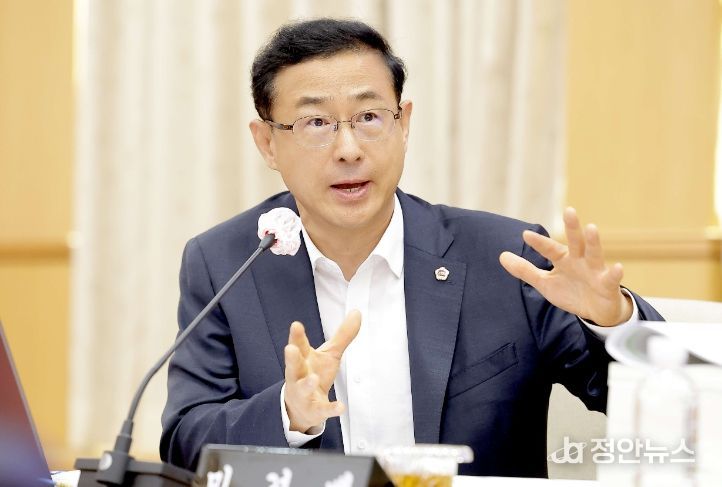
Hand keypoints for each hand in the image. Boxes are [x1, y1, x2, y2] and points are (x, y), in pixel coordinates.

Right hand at [284, 310, 360, 432]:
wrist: (302, 409)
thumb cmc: (314, 374)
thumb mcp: (330, 354)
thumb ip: (343, 335)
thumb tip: (357, 312)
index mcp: (303, 360)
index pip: (298, 345)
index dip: (297, 336)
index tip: (296, 325)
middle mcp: (299, 376)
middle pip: (293, 366)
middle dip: (291, 358)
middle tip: (290, 349)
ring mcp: (305, 394)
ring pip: (303, 389)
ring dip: (307, 384)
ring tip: (313, 378)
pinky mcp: (315, 410)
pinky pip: (322, 410)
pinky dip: (331, 409)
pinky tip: (340, 407)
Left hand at [499, 207, 632, 326]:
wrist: (596, 312)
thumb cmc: (571, 292)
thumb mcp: (545, 283)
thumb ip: (525, 270)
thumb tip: (502, 256)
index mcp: (564, 259)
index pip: (550, 249)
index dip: (539, 243)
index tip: (525, 235)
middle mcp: (580, 260)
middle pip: (576, 242)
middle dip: (572, 227)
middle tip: (568, 210)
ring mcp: (595, 271)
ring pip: (595, 254)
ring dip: (594, 242)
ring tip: (591, 228)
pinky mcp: (608, 285)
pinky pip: (612, 278)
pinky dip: (615, 273)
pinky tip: (617, 267)